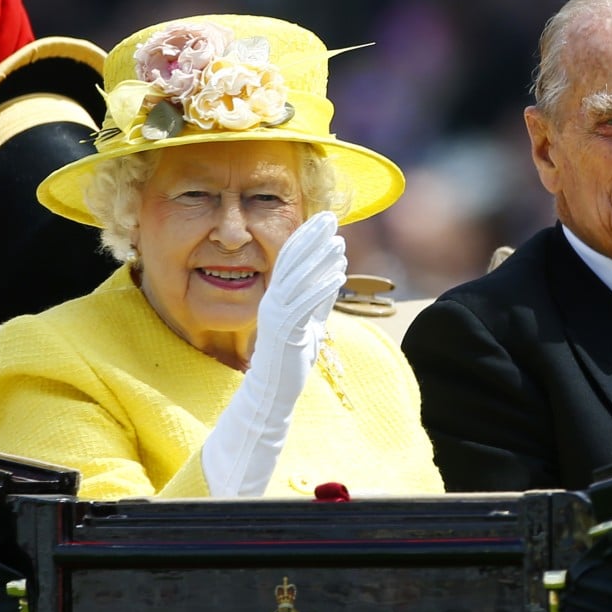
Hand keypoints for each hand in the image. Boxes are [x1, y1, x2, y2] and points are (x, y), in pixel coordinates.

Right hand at [200, 211, 346, 496]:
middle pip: (292, 262)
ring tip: (339, 241)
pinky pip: (306, 303)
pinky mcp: (286, 331)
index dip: (306, 237)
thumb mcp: (309, 325)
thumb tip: (333, 278)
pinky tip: (339, 273)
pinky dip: (322, 286)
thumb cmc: (289, 363)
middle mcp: (272, 301)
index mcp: (276, 298)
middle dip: (312, 237)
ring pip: (298, 279)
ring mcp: (277, 315)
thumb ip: (318, 302)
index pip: (291, 260)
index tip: (324, 220)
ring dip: (319, 258)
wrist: (271, 394)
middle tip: (330, 216)